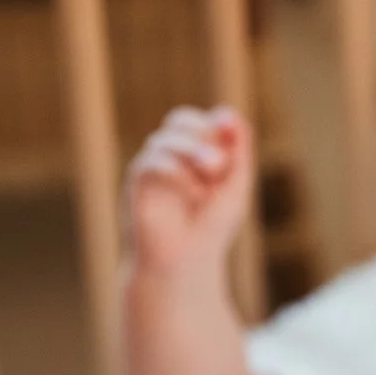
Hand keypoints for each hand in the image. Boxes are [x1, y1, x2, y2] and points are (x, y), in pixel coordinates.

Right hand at [126, 106, 252, 283]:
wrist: (186, 263)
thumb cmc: (212, 226)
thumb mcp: (236, 186)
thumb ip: (239, 150)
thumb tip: (229, 112)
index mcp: (196, 154)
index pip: (203, 120)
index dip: (217, 122)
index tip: (230, 134)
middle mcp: (172, 156)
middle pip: (180, 119)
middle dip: (202, 131)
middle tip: (220, 161)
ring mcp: (153, 169)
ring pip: (164, 138)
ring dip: (192, 149)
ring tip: (214, 170)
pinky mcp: (136, 185)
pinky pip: (150, 160)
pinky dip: (175, 169)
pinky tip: (192, 191)